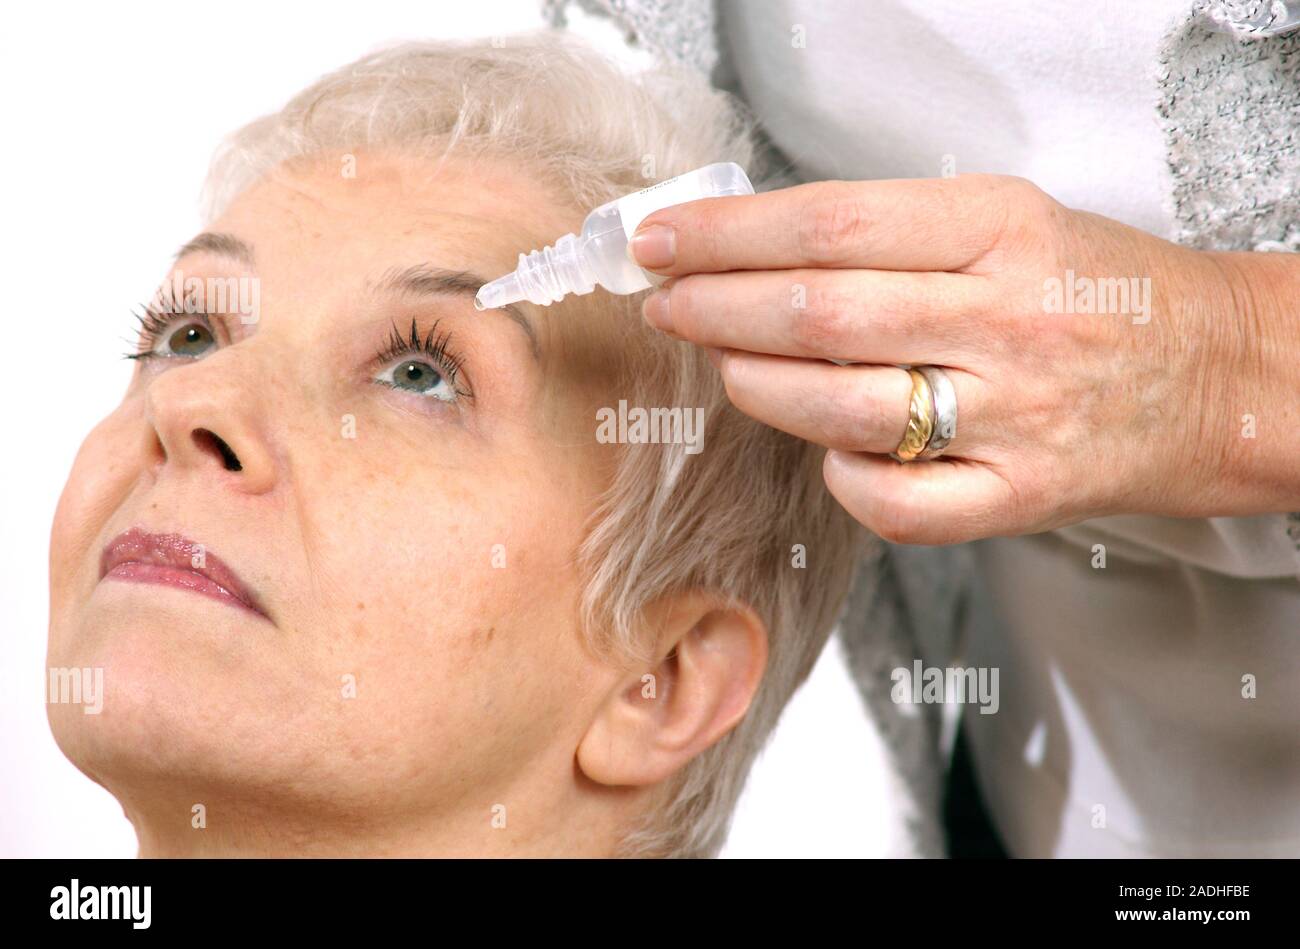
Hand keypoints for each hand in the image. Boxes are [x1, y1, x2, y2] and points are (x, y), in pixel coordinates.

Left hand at [628, 174, 1263, 543]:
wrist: (1212, 373)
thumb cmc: (1094, 289)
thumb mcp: (1008, 220)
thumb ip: (893, 233)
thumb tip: (754, 251)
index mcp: (1002, 229)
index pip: (830, 226)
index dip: (727, 236)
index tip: (665, 241)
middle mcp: (1007, 320)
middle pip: (821, 314)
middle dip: (716, 309)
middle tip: (668, 305)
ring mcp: (1015, 416)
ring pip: (844, 409)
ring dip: (757, 385)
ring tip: (722, 363)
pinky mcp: (1021, 496)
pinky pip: (897, 504)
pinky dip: (838, 478)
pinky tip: (822, 449)